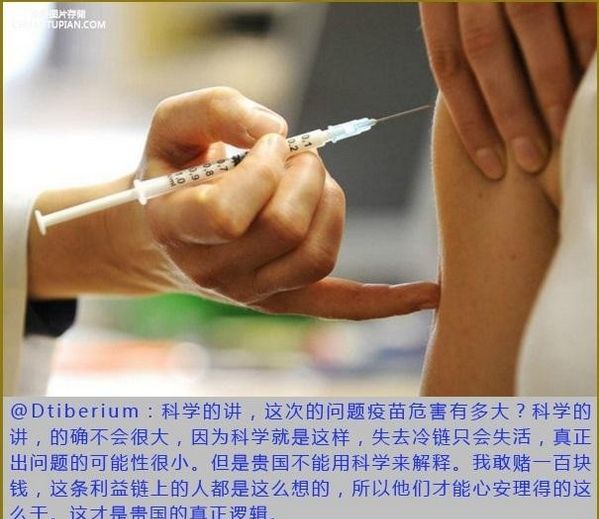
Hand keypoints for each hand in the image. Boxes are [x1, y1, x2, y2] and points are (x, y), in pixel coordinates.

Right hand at [132, 87, 438, 318]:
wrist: (166, 230)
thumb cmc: (173, 171)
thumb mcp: (174, 124)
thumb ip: (218, 111)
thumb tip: (281, 133)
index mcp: (179, 229)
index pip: (227, 215)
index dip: (260, 170)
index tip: (268, 145)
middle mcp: (216, 272)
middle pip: (285, 230)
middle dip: (305, 176)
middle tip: (299, 156)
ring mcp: (254, 292)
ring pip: (316, 255)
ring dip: (330, 203)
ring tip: (314, 181)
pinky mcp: (286, 298)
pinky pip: (340, 305)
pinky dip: (384, 301)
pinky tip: (428, 293)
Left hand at [420, 3, 595, 178]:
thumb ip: (465, 27)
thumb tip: (474, 95)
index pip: (450, 64)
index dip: (470, 120)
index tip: (489, 163)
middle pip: (486, 54)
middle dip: (508, 114)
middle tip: (527, 161)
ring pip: (530, 29)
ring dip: (549, 88)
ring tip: (561, 134)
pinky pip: (576, 2)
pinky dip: (584, 45)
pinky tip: (589, 85)